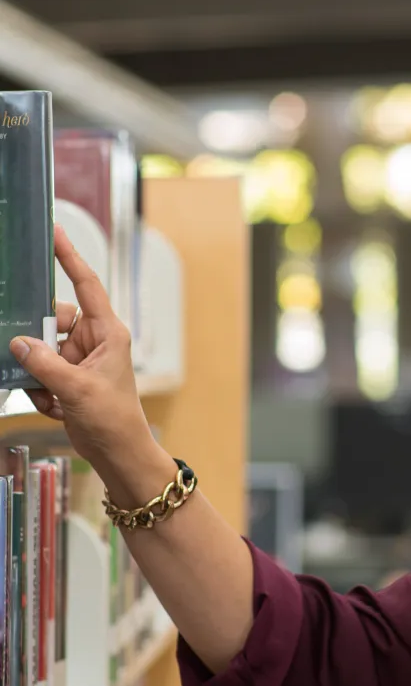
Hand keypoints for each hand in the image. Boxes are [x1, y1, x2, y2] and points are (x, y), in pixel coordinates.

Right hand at [9, 225, 152, 473]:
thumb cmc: (113, 418)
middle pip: (52, 321)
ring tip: (54, 397)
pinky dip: (42, 393)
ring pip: (40, 351)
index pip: (86, 286)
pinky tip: (57, 409)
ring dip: (39, 377)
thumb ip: (44, 363)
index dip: (70, 258)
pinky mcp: (67, 379)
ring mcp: (79, 360)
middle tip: (33, 361)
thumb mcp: (77, 389)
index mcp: (107, 332)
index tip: (55, 232)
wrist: (116, 453)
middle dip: (38, 344)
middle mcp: (93, 341)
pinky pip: (40, 374)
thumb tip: (18, 342)